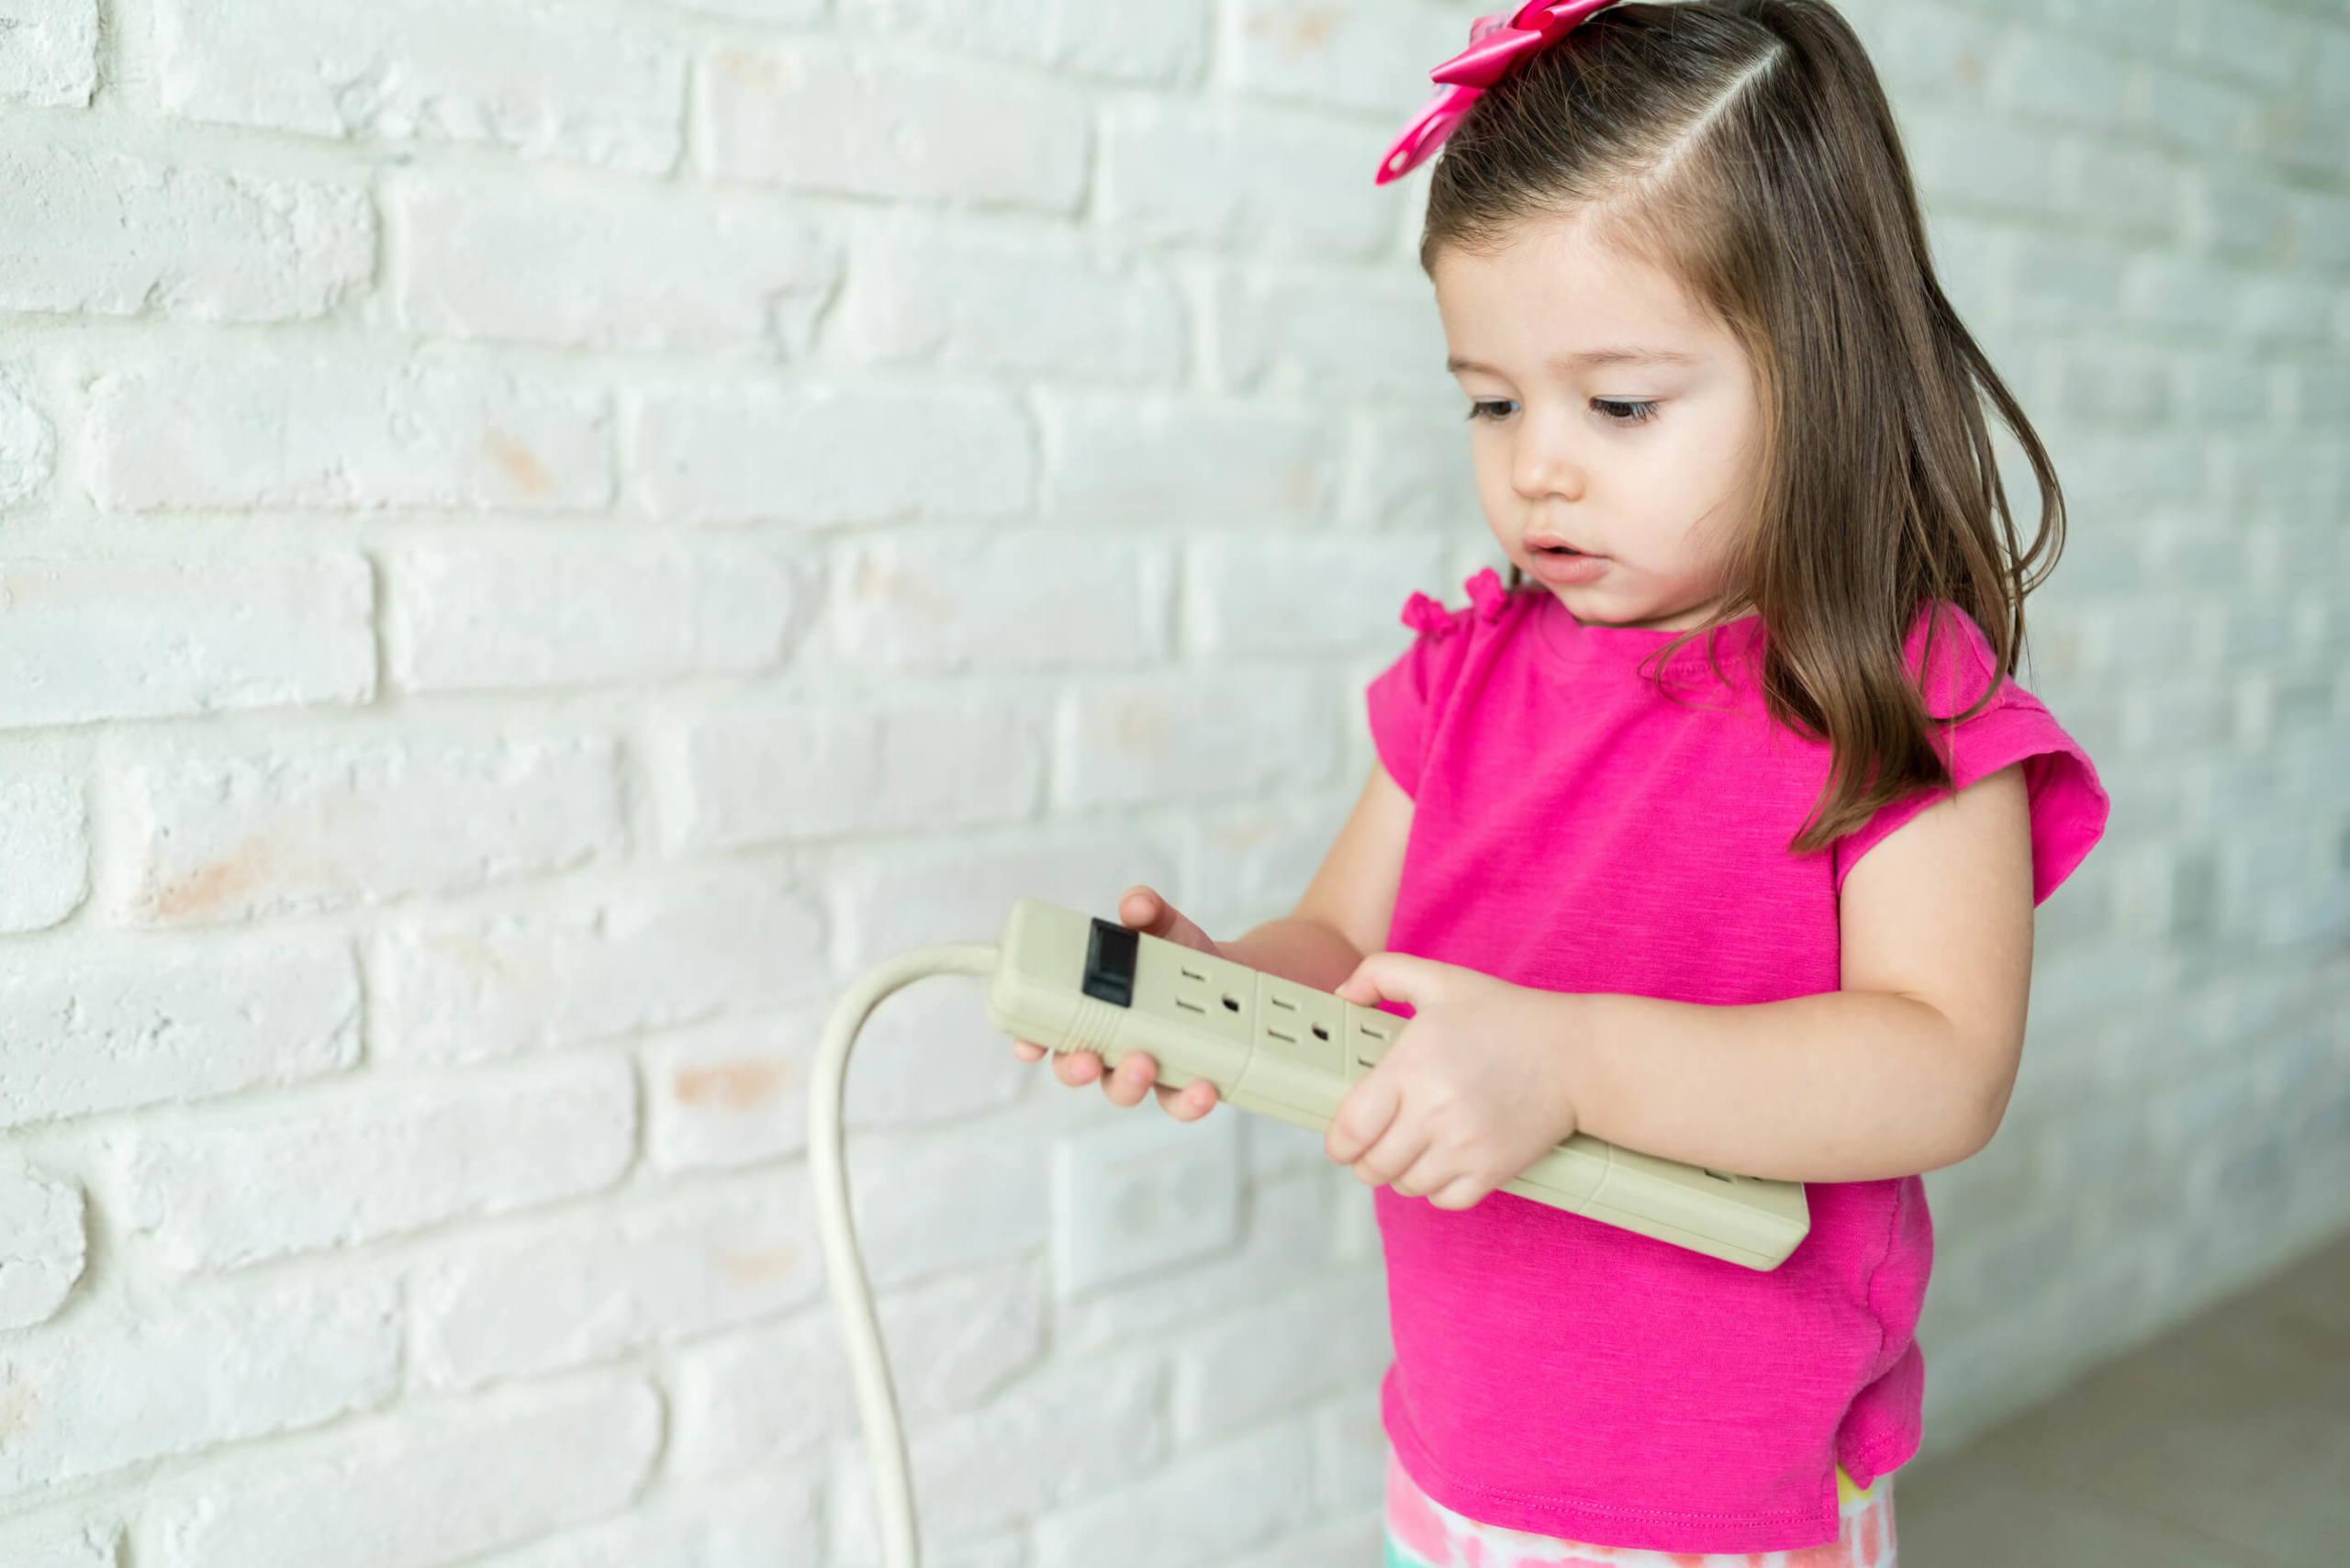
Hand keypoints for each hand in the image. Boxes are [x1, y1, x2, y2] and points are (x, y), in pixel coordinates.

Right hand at [1008, 885, 1222, 1121]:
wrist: (1230, 976)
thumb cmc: (1179, 954)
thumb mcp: (1163, 927)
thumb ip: (1147, 911)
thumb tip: (1137, 902)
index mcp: (1089, 1005)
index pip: (1045, 1029)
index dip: (1028, 1041)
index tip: (1028, 1045)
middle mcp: (1108, 1042)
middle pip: (1076, 1068)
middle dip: (1076, 1068)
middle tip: (1089, 1057)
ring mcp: (1143, 1065)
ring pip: (1122, 1090)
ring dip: (1128, 1083)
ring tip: (1146, 1064)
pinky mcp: (1181, 1082)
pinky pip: (1178, 1102)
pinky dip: (1188, 1100)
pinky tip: (1203, 1087)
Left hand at [1326, 954, 1579, 1209]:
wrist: (1576, 1056)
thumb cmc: (1506, 1017)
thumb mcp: (1440, 980)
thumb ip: (1381, 974)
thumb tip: (1343, 995)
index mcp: (1411, 1068)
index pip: (1350, 1128)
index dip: (1338, 1141)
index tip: (1342, 1137)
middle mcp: (1433, 1113)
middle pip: (1372, 1166)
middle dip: (1365, 1157)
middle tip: (1375, 1141)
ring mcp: (1463, 1147)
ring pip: (1404, 1186)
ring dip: (1399, 1172)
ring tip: (1410, 1147)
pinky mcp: (1491, 1170)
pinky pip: (1443, 1200)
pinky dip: (1435, 1188)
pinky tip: (1441, 1161)